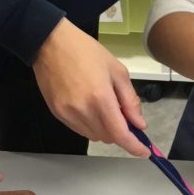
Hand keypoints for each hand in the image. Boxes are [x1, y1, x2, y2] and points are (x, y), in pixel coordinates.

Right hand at [33, 19, 148, 156]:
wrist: (49, 43)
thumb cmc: (85, 51)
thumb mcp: (117, 71)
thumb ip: (130, 100)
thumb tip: (139, 123)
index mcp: (100, 98)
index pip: (120, 134)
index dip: (134, 146)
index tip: (144, 151)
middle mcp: (83, 111)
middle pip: (108, 137)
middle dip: (121, 132)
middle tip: (125, 116)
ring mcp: (68, 114)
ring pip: (94, 136)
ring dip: (106, 130)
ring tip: (106, 107)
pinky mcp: (57, 114)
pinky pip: (80, 130)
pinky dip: (91, 126)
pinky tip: (92, 108)